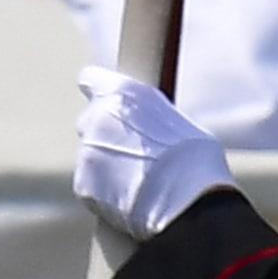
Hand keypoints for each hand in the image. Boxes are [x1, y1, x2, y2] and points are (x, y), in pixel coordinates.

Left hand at [74, 66, 233, 239]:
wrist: (183, 199)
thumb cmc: (194, 160)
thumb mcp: (178, 122)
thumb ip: (150, 119)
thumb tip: (149, 129)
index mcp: (123, 93)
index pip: (92, 79)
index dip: (101, 92)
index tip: (108, 102)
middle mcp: (98, 117)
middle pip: (91, 122)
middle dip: (106, 134)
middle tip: (135, 152)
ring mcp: (87, 151)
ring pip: (91, 156)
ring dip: (107, 166)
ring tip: (140, 182)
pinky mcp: (83, 183)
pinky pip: (90, 185)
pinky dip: (104, 192)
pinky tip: (130, 199)